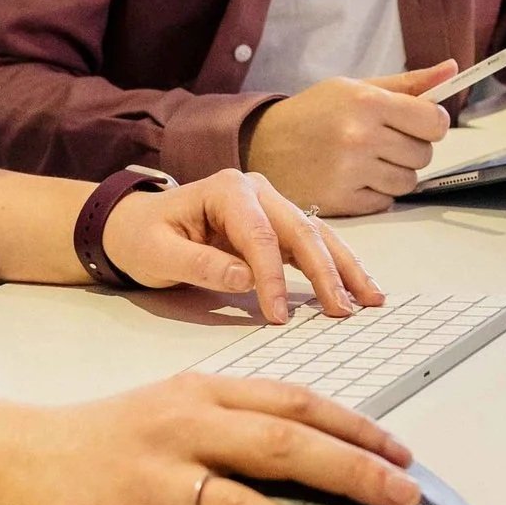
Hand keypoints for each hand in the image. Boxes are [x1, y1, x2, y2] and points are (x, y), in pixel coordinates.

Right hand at [0, 375, 421, 504]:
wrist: (16, 461)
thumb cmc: (106, 436)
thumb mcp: (173, 408)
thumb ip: (238, 424)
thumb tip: (324, 459)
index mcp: (198, 393)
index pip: (291, 402)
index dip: (352, 427)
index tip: (400, 454)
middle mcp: (179, 430)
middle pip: (277, 445)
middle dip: (350, 471)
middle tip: (404, 497)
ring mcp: (152, 483)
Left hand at [99, 168, 385, 322]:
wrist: (136, 225)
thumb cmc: (143, 236)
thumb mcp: (157, 254)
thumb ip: (199, 265)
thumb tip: (245, 279)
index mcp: (226, 189)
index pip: (259, 235)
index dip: (272, 277)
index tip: (279, 314)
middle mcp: (256, 191)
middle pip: (300, 230)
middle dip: (325, 272)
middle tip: (342, 311)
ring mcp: (270, 206)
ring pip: (316, 236)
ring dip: (344, 269)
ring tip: (369, 300)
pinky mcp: (277, 227)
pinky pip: (311, 247)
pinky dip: (336, 268)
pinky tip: (357, 290)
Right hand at [243, 60, 458, 216]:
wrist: (262, 144)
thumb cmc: (314, 113)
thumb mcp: (355, 87)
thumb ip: (407, 84)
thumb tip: (452, 70)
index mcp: (367, 102)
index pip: (434, 121)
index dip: (432, 123)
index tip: (420, 123)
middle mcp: (360, 136)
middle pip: (424, 154)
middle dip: (411, 148)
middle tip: (385, 141)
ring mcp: (350, 171)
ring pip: (408, 182)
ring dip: (396, 173)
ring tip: (369, 160)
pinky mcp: (341, 200)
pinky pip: (385, 202)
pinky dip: (376, 193)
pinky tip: (354, 177)